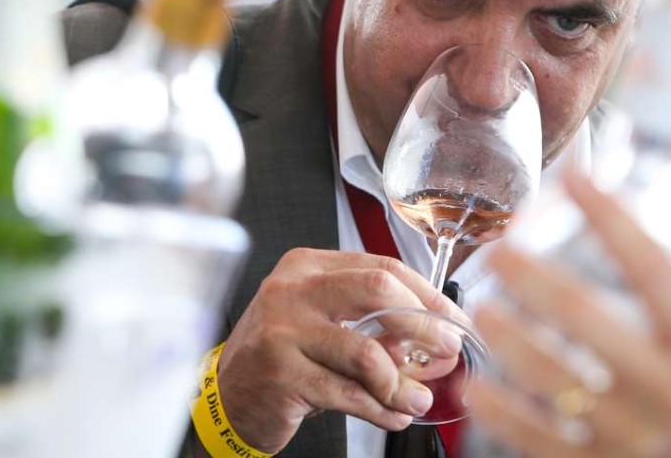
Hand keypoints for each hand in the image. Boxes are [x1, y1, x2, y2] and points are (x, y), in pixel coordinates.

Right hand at [213, 249, 466, 453]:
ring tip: (416, 400)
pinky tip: (391, 415)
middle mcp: (292, 290)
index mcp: (307, 266)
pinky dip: (381, 409)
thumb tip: (435, 344)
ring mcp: (283, 330)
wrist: (227, 395)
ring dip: (402, 384)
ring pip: (367, 352)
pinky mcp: (282, 373)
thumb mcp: (323, 326)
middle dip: (424, 324)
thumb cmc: (280, 356)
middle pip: (378, 290)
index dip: (427, 295)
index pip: (381, 266)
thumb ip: (373, 326)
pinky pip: (349, 393)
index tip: (453, 321)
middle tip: (446, 350)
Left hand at [470, 173, 670, 456]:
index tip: (573, 177)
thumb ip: (656, 279)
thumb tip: (608, 194)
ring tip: (481, 311)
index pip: (650, 267)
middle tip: (497, 251)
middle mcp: (663, 385)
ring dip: (506, 337)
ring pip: (552, 376)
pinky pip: (540, 440)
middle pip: (584, 314)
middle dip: (532, 275)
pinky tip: (475, 387)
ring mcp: (632, 432)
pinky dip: (502, 412)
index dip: (611, 217)